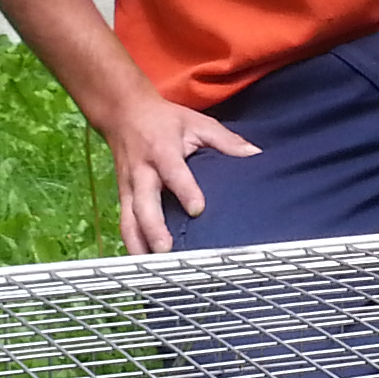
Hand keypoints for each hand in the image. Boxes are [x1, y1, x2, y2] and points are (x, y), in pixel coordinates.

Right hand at [100, 92, 259, 254]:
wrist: (123, 112)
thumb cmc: (165, 120)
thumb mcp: (196, 122)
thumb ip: (226, 140)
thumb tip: (255, 154)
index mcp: (162, 150)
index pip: (174, 173)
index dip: (185, 190)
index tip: (198, 209)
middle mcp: (142, 171)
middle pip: (144, 203)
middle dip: (153, 227)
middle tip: (165, 249)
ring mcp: (129, 186)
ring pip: (128, 218)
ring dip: (138, 243)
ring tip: (152, 265)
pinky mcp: (123, 196)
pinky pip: (124, 222)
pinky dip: (131, 243)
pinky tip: (141, 262)